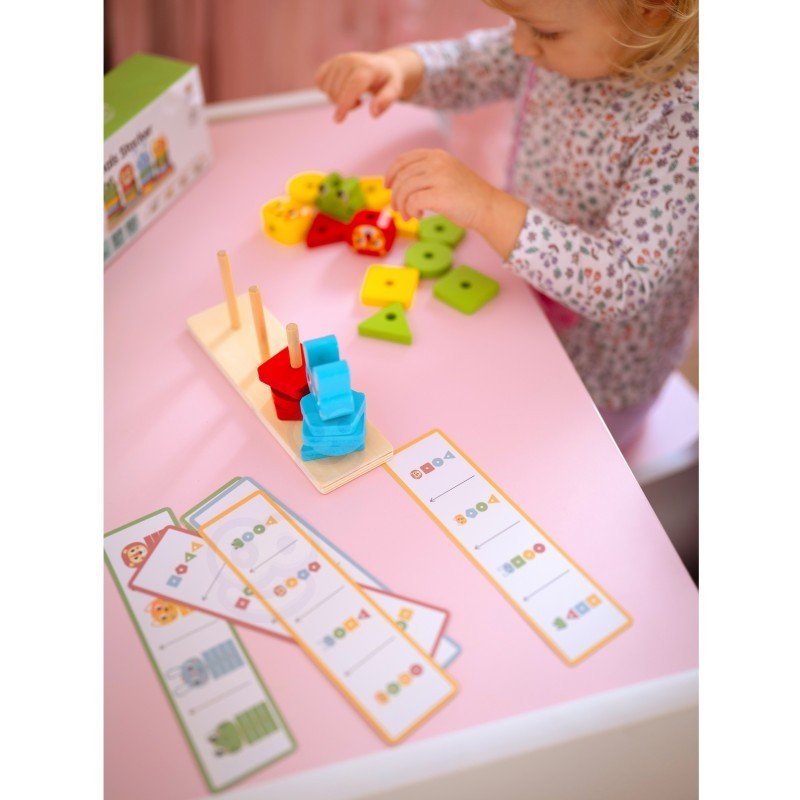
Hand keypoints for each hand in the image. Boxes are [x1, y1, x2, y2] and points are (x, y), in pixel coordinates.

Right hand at [315, 50, 421, 122]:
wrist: (382, 65)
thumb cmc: (388, 80)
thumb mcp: (395, 89)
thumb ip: (386, 100)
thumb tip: (374, 113)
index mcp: (367, 66)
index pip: (353, 86)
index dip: (345, 103)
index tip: (338, 119)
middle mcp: (350, 60)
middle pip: (338, 92)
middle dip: (345, 104)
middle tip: (359, 102)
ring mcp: (338, 60)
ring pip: (327, 89)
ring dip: (337, 99)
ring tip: (352, 94)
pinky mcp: (329, 63)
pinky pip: (319, 82)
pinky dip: (327, 90)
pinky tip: (341, 89)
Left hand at [386, 148, 528, 258]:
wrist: (488, 207)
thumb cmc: (467, 196)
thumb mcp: (446, 175)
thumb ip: (426, 174)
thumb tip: (397, 186)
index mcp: (437, 155)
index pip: (404, 159)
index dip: (391, 172)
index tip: (388, 186)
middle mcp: (437, 162)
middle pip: (401, 176)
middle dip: (394, 194)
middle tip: (396, 209)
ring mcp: (439, 177)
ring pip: (404, 189)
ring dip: (401, 205)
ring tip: (407, 216)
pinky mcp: (440, 194)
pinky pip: (413, 201)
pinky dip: (410, 211)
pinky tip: (418, 216)